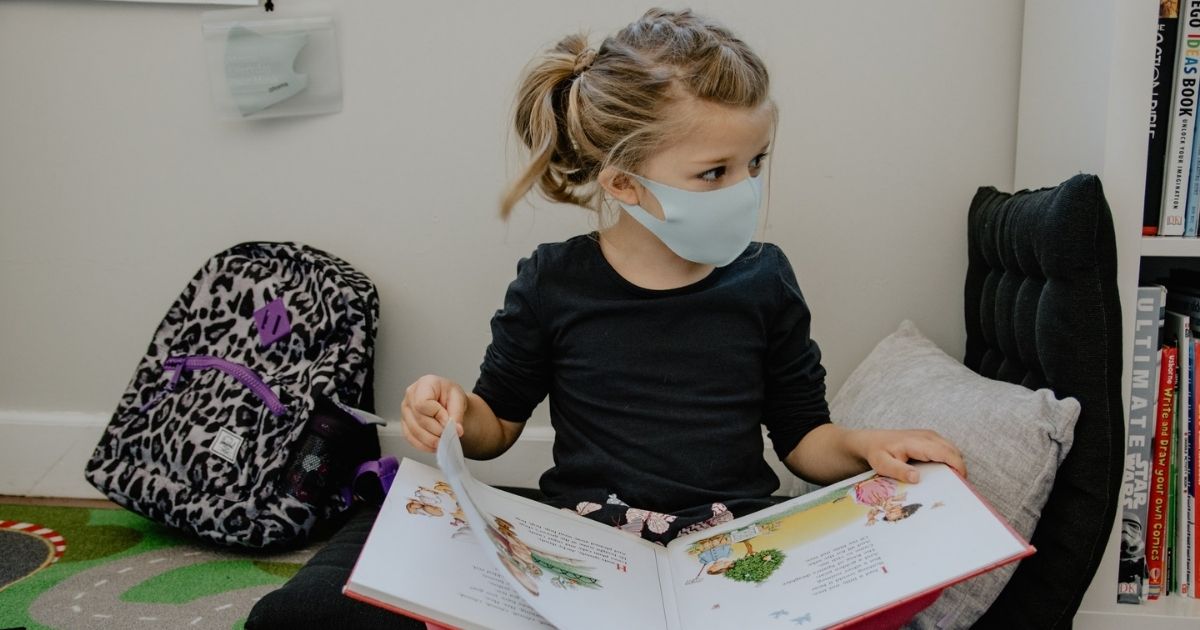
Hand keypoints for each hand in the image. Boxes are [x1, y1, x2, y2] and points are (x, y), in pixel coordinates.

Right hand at [400, 374, 466, 452]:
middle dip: (436, 430)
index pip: (423, 403)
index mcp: (424, 383)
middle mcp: (411, 395)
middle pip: (419, 419)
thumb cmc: (451, 396)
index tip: (448, 421)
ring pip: (414, 431)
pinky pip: (410, 438)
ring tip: (444, 441)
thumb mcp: (459, 399)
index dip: (437, 415)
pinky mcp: (405, 423)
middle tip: (448, 434)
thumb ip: (457, 414)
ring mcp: (405, 410)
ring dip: (431, 440)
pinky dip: (424, 445)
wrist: (448, 402)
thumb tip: (455, 429)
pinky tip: (434, 445)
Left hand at [846, 428, 965, 482]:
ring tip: (950, 481)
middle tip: (956, 487)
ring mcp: (930, 435)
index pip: (945, 453)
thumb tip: (917, 478)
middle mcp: (927, 436)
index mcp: (917, 442)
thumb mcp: (882, 464)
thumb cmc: (876, 453)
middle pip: (953, 451)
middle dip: (959, 468)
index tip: (962, 482)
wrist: (871, 441)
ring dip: (954, 463)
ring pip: (952, 449)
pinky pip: (946, 448)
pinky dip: (949, 459)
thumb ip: (898, 471)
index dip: (958, 466)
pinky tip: (942, 473)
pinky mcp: (930, 437)